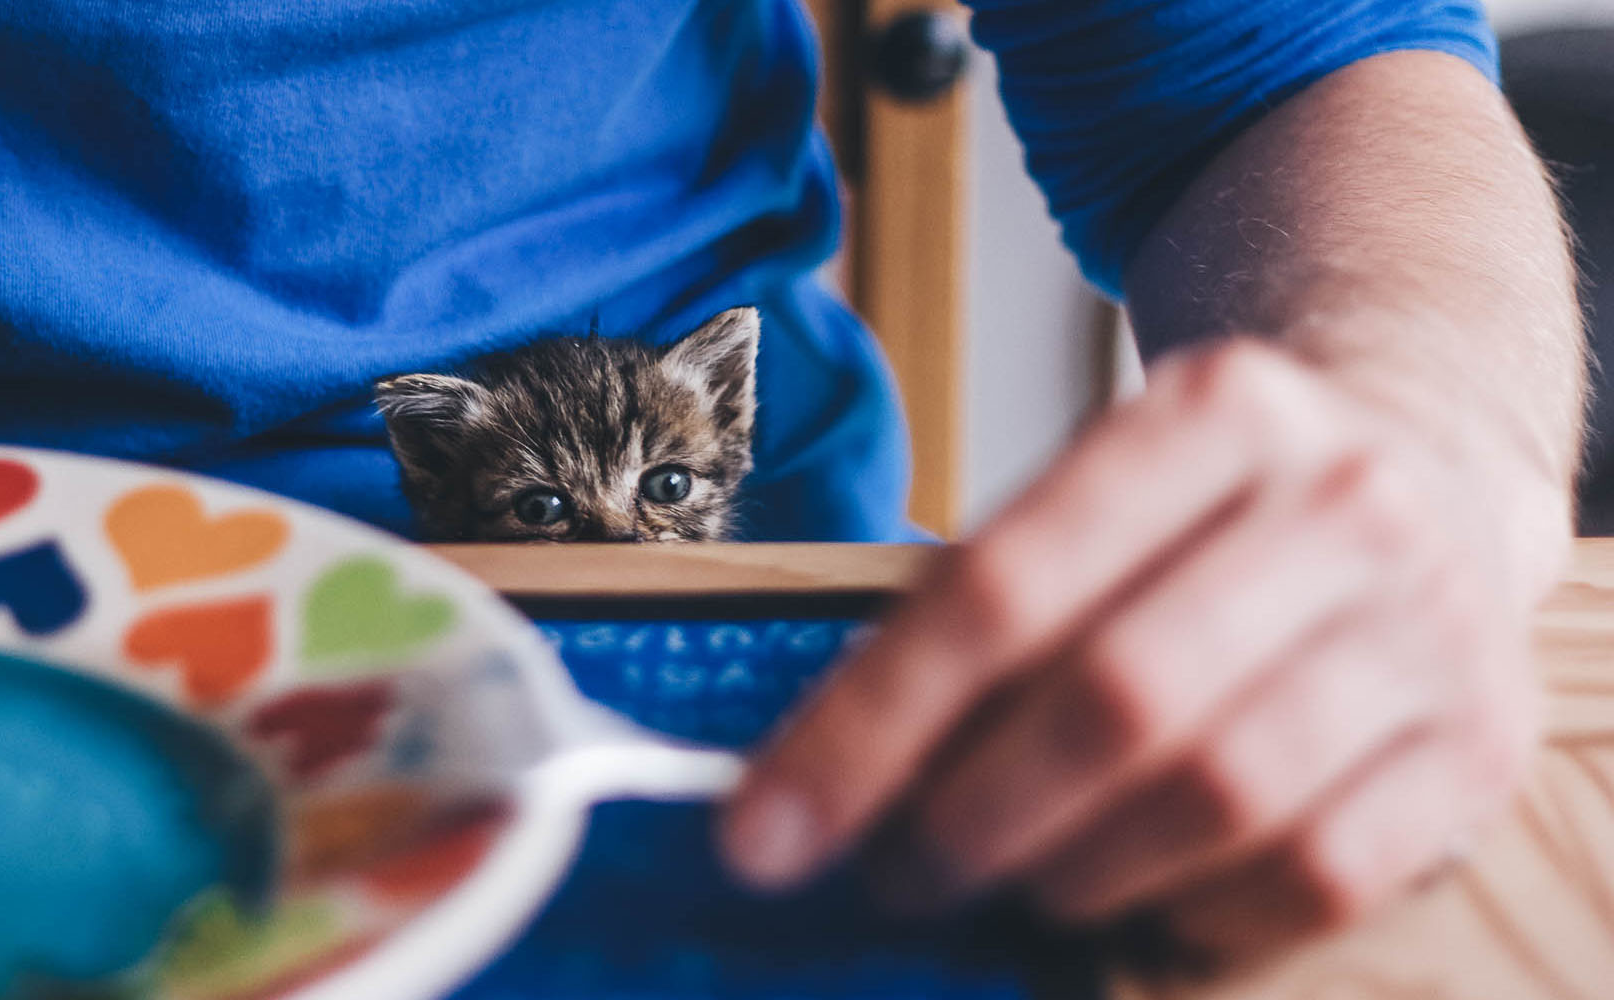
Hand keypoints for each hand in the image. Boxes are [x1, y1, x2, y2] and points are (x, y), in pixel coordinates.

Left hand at [718, 336, 1570, 960]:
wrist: (1429, 460)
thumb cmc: (1213, 502)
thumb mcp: (1100, 488)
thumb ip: (980, 602)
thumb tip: (825, 771)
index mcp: (1209, 414)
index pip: (1001, 585)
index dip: (867, 725)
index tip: (767, 830)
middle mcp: (1338, 503)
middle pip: (1114, 699)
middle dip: (969, 818)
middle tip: (894, 872)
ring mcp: (1428, 625)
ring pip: (1218, 795)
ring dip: (1076, 871)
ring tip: (1012, 880)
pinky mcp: (1479, 742)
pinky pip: (1317, 873)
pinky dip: (1199, 910)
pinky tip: (1143, 894)